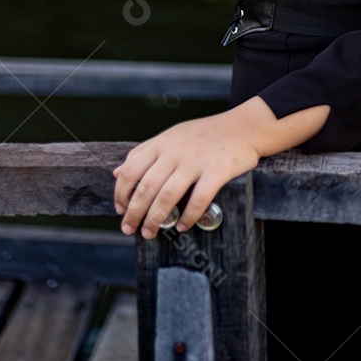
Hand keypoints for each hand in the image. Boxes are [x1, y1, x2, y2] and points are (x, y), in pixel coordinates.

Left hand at [112, 111, 259, 239]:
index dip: (121, 193)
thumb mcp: (172, 136)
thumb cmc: (205, 135)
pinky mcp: (218, 169)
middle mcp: (176, 150)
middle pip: (146, 187)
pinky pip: (199, 199)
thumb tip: (117, 172)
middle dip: (134, 213)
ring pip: (167, 196)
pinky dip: (188, 217)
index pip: (131, 169)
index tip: (120, 209)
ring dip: (155, 219)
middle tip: (129, 229)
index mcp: (163, 142)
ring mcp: (197, 160)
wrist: (244, 126)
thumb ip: (145, 153)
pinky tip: (183, 226)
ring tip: (150, 233)